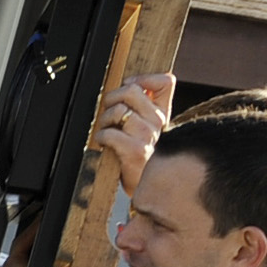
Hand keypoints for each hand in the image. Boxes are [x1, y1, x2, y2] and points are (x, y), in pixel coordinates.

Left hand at [93, 73, 174, 193]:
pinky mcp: (135, 151)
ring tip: (107, 131)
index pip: (165, 81)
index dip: (142, 79)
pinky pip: (110, 133)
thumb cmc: (139, 155)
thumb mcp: (145, 127)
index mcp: (162, 113)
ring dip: (104, 120)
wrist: (146, 187)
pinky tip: (105, 143)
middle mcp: (158, 122)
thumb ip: (140, 106)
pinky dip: (101, 136)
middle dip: (111, 98)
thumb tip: (128, 83)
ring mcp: (148, 136)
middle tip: (109, 114)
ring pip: (118, 111)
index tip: (130, 87)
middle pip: (131, 90)